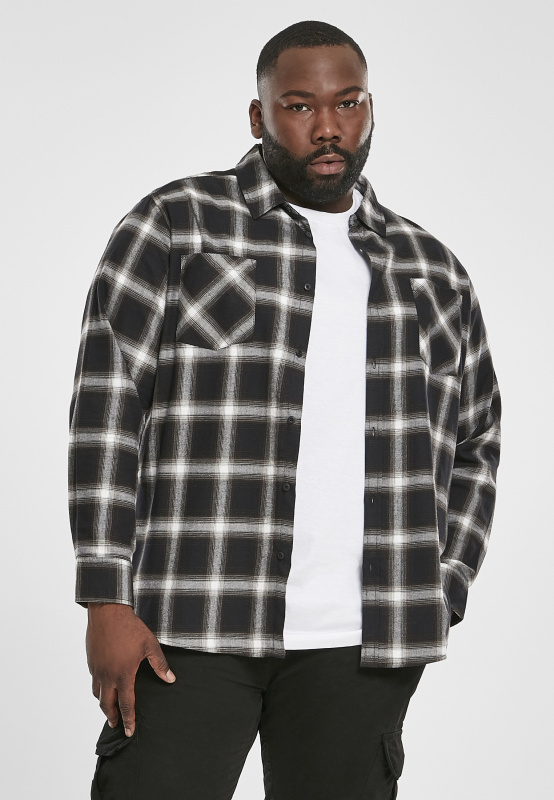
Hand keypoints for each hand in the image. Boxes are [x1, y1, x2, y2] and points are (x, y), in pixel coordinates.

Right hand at [86, 603, 175, 736]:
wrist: (108, 612)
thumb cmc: (130, 627)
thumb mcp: (150, 645)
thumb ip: (159, 664)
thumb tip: (170, 679)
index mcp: (123, 674)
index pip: (126, 704)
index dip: (129, 719)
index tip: (129, 731)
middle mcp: (107, 675)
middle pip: (107, 704)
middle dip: (112, 716)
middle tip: (116, 724)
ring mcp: (97, 668)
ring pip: (97, 693)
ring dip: (103, 703)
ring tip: (108, 707)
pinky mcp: (91, 660)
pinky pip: (94, 679)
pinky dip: (98, 686)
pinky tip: (104, 684)